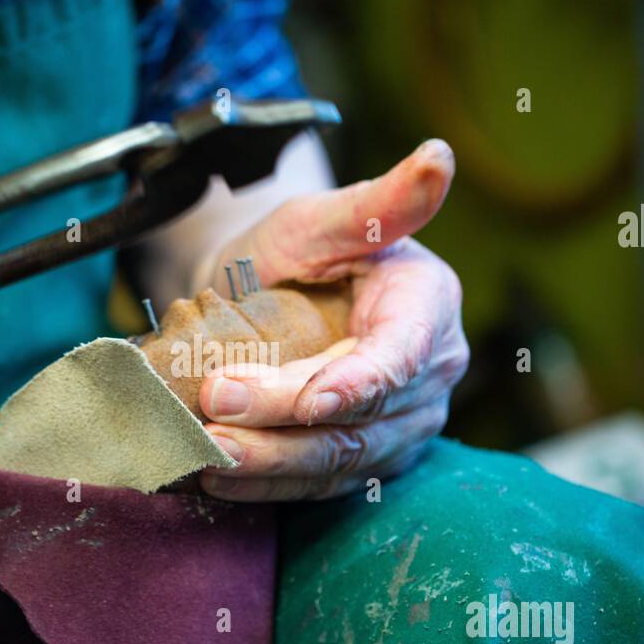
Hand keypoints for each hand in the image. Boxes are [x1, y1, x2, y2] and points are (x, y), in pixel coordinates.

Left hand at [196, 140, 468, 500]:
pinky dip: (264, 485)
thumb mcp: (324, 217)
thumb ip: (378, 201)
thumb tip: (438, 157)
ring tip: (205, 456)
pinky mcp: (362, 460)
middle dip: (283, 424)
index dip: (358, 384)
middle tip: (212, 414)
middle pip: (360, 418)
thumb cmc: (298, 247)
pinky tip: (214, 479)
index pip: (400, 357)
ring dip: (267, 466)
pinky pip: (316, 486)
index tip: (310, 400)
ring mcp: (399, 426)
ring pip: (336, 462)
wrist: (268, 294)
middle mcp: (427, 375)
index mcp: (428, 307)